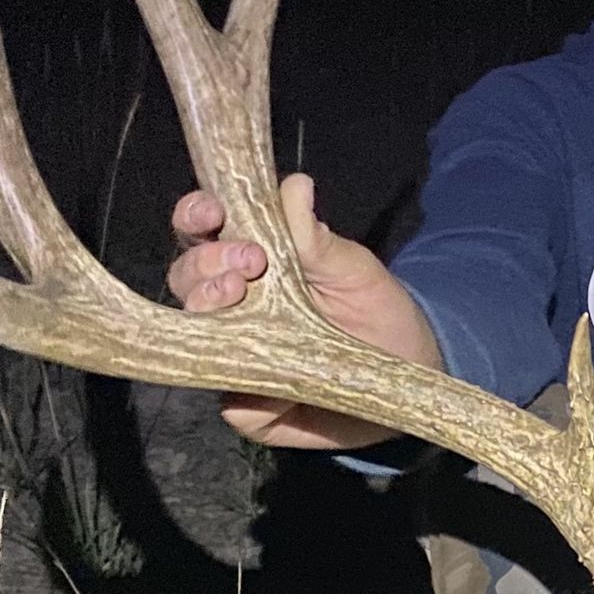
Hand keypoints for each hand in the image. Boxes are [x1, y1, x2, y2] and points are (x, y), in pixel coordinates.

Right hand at [168, 173, 440, 448]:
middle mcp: (230, 307)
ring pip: (191, 336)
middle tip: (249, 262)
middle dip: (205, 264)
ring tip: (237, 295)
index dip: (196, 216)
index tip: (214, 211)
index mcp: (249, 262)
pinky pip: (229, 400)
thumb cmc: (375, 310)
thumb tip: (295, 186)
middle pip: (186, 279)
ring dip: (206, 309)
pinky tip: (261, 367)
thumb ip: (316, 237)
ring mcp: (233, 356)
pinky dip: (241, 380)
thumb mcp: (352, 269)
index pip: (202, 232)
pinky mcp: (247, 407)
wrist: (407, 371)